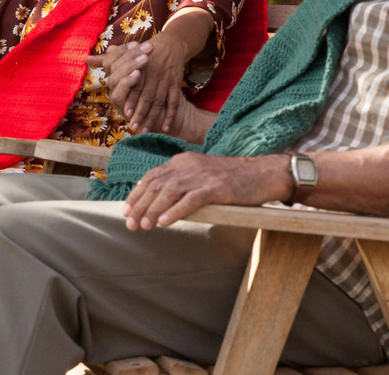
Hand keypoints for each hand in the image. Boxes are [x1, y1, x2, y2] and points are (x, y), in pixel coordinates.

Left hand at [88, 35, 188, 133]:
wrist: (171, 44)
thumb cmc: (143, 51)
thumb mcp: (127, 52)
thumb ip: (107, 60)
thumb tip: (86, 59)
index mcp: (140, 68)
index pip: (135, 86)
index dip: (130, 99)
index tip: (125, 113)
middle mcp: (153, 74)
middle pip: (147, 97)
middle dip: (140, 113)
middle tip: (134, 128)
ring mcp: (165, 80)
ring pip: (159, 102)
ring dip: (153, 117)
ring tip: (145, 131)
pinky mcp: (175, 83)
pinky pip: (174, 102)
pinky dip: (170, 115)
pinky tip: (166, 128)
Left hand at [122, 152, 290, 230]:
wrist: (263, 173)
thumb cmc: (231, 179)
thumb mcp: (200, 174)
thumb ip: (179, 182)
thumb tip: (156, 198)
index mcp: (182, 161)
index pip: (151, 177)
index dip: (136, 194)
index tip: (126, 210)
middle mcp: (188, 165)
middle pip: (156, 185)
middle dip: (139, 205)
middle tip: (130, 223)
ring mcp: (202, 176)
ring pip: (169, 192)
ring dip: (153, 210)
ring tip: (144, 226)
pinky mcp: (216, 187)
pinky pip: (190, 199)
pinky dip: (175, 211)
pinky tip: (164, 222)